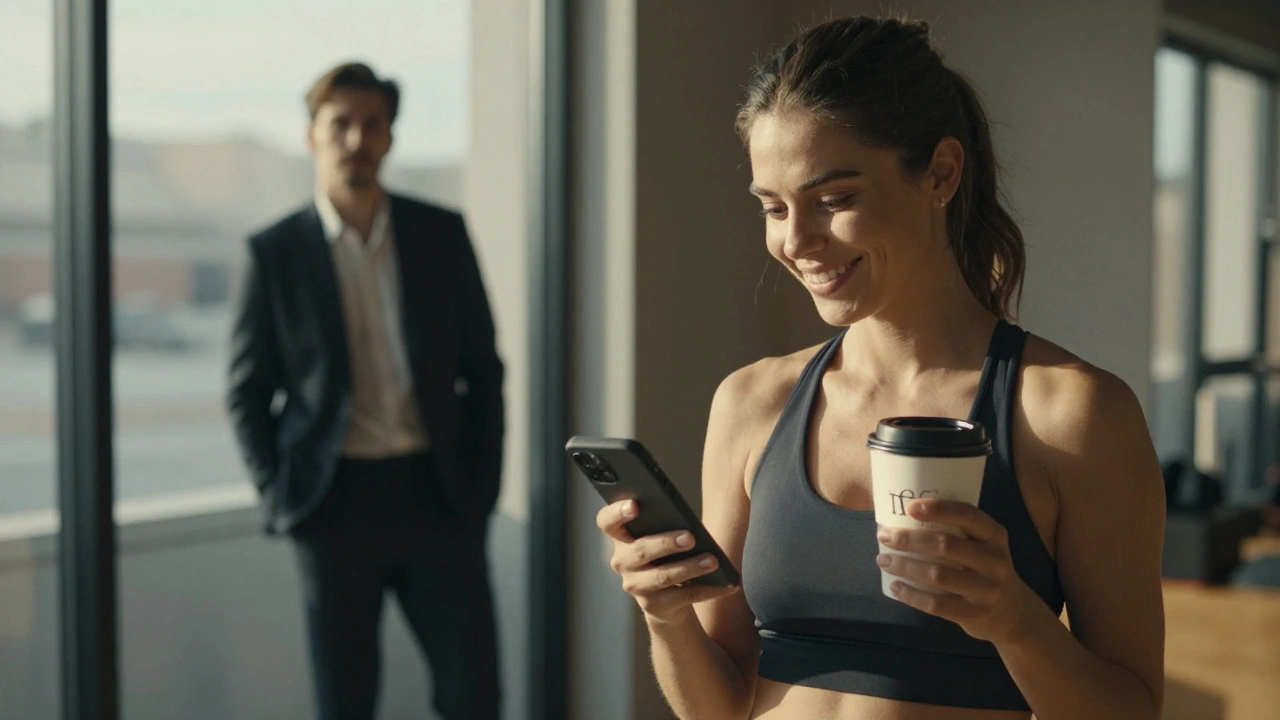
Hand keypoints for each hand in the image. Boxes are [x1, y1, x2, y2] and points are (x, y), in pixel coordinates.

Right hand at [597, 499, 738, 623]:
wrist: (665, 599)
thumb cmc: (666, 553)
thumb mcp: (660, 535)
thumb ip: (665, 524)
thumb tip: (690, 525)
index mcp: (621, 537)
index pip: (607, 521)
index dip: (617, 512)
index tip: (635, 505)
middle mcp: (622, 562)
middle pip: (640, 550)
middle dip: (666, 543)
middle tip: (690, 537)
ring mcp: (636, 586)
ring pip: (663, 576)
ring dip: (690, 567)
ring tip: (713, 561)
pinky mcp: (655, 606)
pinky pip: (685, 596)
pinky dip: (709, 589)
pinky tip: (728, 584)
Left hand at [876, 498, 1036, 643]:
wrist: (1013, 613)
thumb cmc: (985, 569)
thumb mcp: (984, 545)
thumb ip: (958, 531)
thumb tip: (904, 515)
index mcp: (995, 536)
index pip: (968, 515)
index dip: (938, 509)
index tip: (910, 507)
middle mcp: (995, 561)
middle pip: (945, 545)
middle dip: (909, 539)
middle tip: (884, 536)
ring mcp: (987, 590)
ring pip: (937, 575)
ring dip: (904, 566)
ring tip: (883, 560)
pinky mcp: (975, 614)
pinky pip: (937, 605)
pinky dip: (912, 596)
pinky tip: (895, 586)